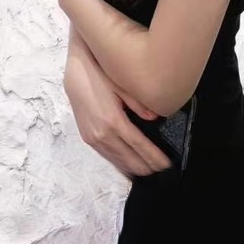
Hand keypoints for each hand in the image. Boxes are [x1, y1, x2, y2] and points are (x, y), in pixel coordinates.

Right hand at [64, 48, 172, 179]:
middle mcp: (102, 135)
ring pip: (118, 162)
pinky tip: (131, 165)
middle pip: (130, 160)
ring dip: (135, 168)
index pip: (140, 147)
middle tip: (163, 170)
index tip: (167, 165)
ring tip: (151, 169)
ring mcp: (93, 139)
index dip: (155, 158)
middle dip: (148, 168)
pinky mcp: (88, 138)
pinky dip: (122, 163)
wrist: (75, 73)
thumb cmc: (100, 75)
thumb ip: (140, 103)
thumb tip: (156, 117)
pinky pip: (109, 157)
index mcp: (113, 121)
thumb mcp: (122, 85)